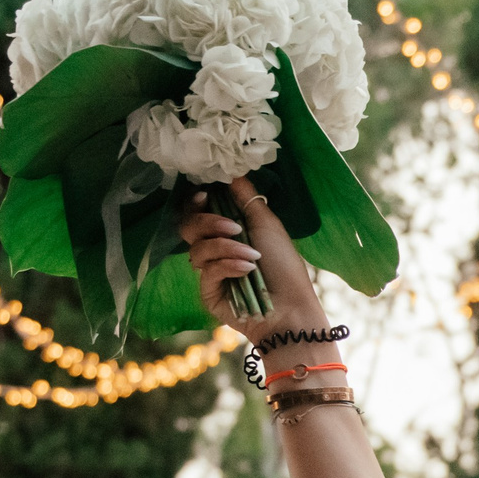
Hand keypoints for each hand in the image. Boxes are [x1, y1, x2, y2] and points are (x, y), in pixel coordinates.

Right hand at [179, 177, 329, 340]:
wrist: (291, 306)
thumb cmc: (284, 265)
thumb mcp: (267, 224)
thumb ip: (246, 197)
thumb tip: (231, 170)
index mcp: (226, 231)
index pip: (197, 212)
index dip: (195, 202)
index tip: (205, 194)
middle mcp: (214, 250)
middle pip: (187, 227)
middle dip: (208, 223)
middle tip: (234, 228)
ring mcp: (209, 273)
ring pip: (197, 250)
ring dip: (227, 248)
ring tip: (253, 256)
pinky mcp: (208, 293)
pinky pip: (206, 271)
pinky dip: (228, 266)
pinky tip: (248, 270)